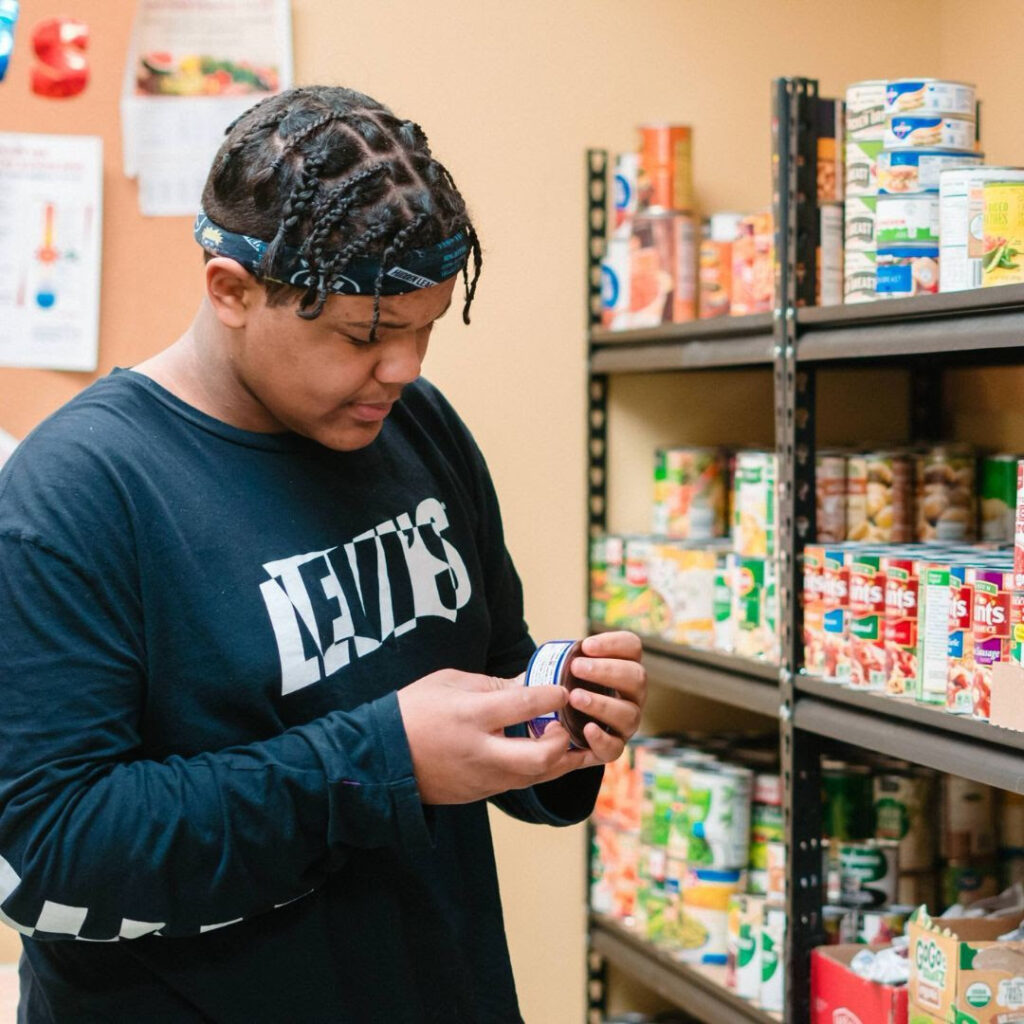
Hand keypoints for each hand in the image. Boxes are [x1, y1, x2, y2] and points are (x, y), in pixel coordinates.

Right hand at [396, 669, 591, 804]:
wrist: (381, 756)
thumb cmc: (415, 710)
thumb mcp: (451, 683)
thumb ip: (495, 685)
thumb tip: (532, 681)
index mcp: (470, 715)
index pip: (524, 705)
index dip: (551, 695)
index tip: (562, 689)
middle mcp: (480, 751)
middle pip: (540, 757)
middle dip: (563, 741)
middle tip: (564, 723)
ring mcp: (481, 778)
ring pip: (536, 777)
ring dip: (558, 759)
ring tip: (567, 738)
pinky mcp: (480, 793)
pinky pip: (519, 783)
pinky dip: (537, 769)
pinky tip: (546, 753)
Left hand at [562, 630, 645, 763]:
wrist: (545, 726)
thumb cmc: (556, 688)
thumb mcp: (556, 670)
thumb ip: (558, 660)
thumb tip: (549, 657)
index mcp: (622, 668)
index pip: (632, 647)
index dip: (614, 644)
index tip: (586, 645)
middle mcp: (631, 695)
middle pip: (637, 677)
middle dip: (607, 670)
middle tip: (576, 667)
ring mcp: (625, 723)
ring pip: (629, 713)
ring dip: (602, 703)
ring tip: (575, 697)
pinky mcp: (612, 748)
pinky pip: (616, 747)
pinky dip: (602, 739)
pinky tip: (587, 729)